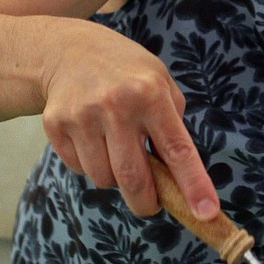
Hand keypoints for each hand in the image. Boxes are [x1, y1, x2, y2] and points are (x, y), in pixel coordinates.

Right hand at [40, 19, 218, 219]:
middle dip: (146, 202)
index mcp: (151, 93)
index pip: (177, 149)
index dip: (193, 184)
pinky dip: (90, 165)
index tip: (207, 212)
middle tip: (151, 204)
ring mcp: (82, 115)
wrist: (70, 51)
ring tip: (117, 150)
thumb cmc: (127, 72)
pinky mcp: (56, 124)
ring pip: (104, 178)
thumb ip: (173, 124)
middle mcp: (116, 105)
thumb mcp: (161, 82)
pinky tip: (92, 139)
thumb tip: (178, 176)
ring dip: (115, 178)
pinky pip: (79, 168)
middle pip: (134, 177)